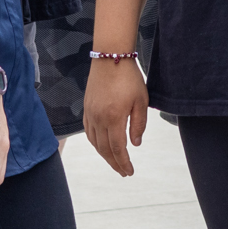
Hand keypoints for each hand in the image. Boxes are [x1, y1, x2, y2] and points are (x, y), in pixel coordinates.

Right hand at [85, 56, 147, 175]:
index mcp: (114, 118)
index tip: (129, 172)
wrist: (110, 56)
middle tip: (123, 172)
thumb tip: (135, 144)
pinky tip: (101, 145)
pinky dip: (95, 143)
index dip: (123, 163)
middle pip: (104, 149)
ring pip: (95, 142)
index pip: (118, 148)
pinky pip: (88, 131)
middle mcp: (99, 118)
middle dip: (114, 163)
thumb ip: (138, 124)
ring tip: (114, 161)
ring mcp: (90, 113)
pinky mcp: (86, 108)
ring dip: (104, 155)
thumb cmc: (129, 77)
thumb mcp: (141, 100)